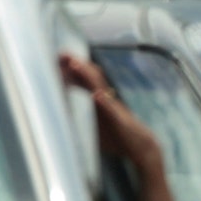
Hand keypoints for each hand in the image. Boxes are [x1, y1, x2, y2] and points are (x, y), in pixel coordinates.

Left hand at [60, 54, 162, 173]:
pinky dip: (103, 102)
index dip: (72, 69)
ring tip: (75, 65)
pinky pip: (111, 110)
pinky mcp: (120, 121)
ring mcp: (114, 109)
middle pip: (92, 77)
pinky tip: (96, 95)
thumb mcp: (97, 125)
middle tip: (63, 53)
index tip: (59, 58)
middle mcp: (107, 100)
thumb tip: (66, 119)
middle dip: (78, 65)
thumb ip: (86, 115)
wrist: (141, 147)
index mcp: (101, 100)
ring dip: (87, 76)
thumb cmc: (117, 137)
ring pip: (100, 88)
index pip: (85, 80)